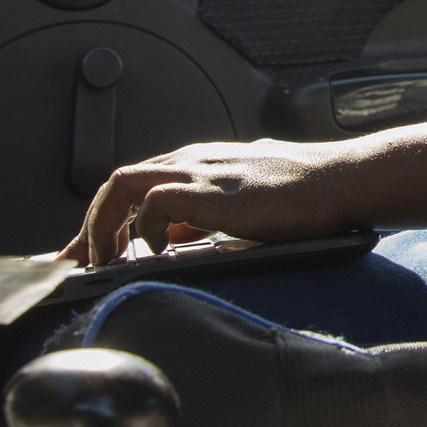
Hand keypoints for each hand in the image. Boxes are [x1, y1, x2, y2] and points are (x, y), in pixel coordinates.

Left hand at [59, 124, 426, 266]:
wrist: (344, 181)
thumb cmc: (308, 197)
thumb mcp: (245, 209)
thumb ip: (207, 221)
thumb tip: (172, 248)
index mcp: (200, 165)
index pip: (135, 188)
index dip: (105, 223)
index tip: (87, 255)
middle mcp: (193, 161)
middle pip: (118, 184)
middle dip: (92, 227)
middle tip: (82, 264)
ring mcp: (201, 172)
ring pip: (123, 185)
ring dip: (105, 226)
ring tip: (105, 263)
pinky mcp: (212, 189)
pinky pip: (153, 202)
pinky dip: (142, 230)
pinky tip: (152, 255)